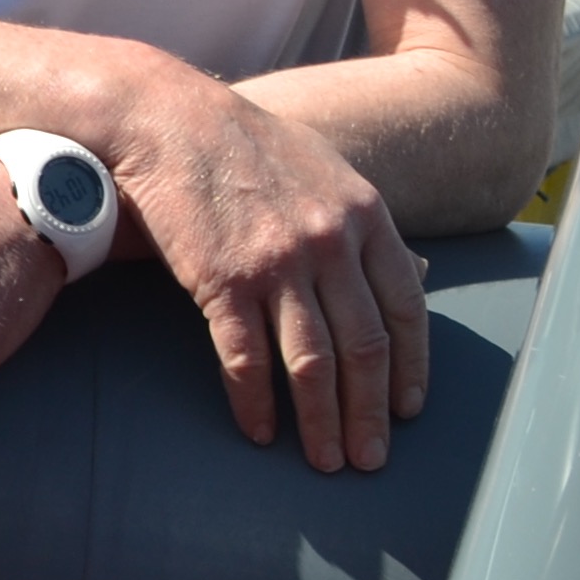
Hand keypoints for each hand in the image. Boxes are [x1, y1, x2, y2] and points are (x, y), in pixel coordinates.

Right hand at [108, 70, 431, 471]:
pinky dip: (255, 401)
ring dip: (322, 422)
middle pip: (364, 347)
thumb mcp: (326, 169)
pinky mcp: (221, 279)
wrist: (167, 118)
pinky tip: (261, 432)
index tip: (408, 411)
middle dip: (370, 413)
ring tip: (326, 462)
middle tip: (370, 460)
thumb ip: (367, 224)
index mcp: (365, 217)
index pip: (406, 310)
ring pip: (311, 363)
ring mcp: (276, 264)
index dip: (410, 368)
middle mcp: (329, 244)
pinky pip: (245, 357)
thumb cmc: (245, 144)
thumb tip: (412, 274)